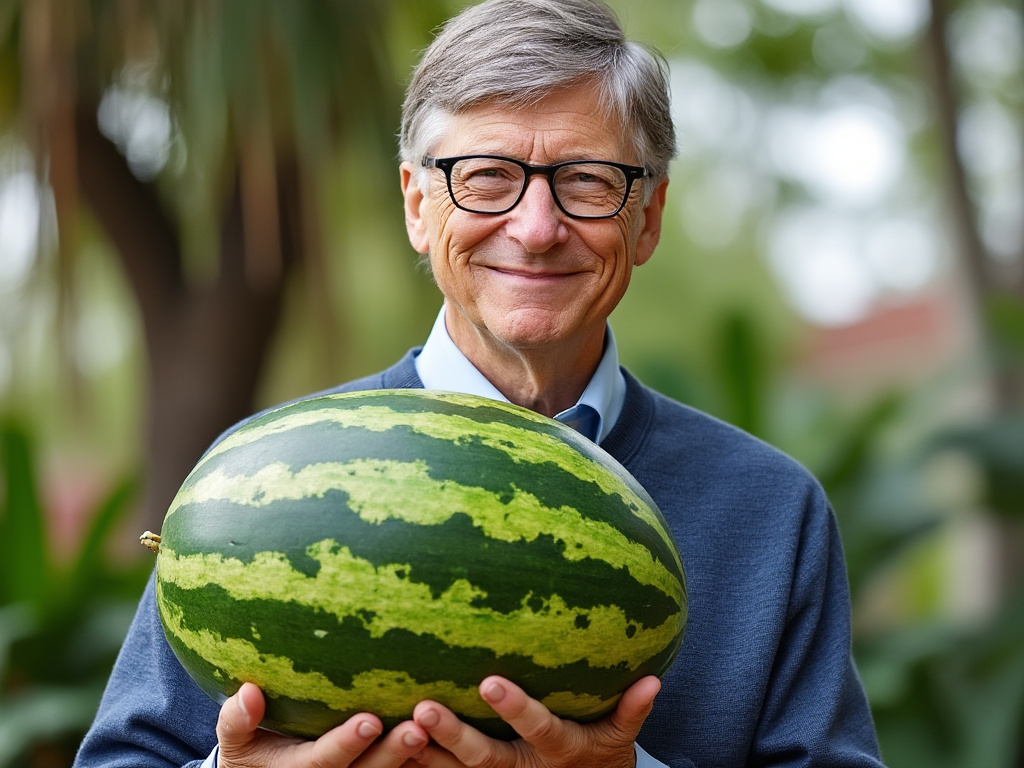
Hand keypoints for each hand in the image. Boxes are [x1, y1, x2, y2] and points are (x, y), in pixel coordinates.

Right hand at [216, 682, 430, 767]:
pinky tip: (444, 736)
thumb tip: (248, 692)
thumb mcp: (236, 741)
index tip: (370, 720)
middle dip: (392, 752)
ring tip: (434, 730)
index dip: (347, 742)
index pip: (326, 760)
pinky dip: (421, 760)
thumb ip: (237, 720)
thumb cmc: (251, 750)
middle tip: (417, 728)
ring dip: (413, 756)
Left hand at [409, 675, 660, 767]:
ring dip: (425, 755)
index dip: (516, 709)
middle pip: (487, 759)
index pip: (539, 729)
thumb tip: (653, 680)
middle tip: (423, 707)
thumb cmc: (601, 753)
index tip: (488, 682)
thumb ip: (632, 709)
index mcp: (562, 751)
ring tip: (394, 727)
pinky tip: (384, 748)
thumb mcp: (620, 735)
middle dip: (455, 736)